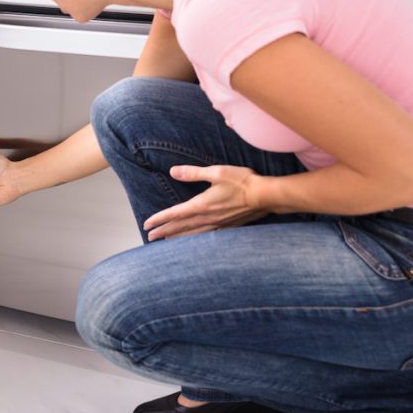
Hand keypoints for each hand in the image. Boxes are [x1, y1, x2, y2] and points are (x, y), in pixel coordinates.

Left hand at [142, 165, 267, 240]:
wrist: (265, 196)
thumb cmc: (242, 182)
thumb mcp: (216, 172)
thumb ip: (193, 173)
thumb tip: (173, 171)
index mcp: (201, 205)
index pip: (174, 214)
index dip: (159, 219)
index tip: (146, 224)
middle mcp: (207, 218)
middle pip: (180, 227)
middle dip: (163, 231)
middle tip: (150, 236)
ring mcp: (217, 224)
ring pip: (192, 234)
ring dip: (177, 237)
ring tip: (165, 240)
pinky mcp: (227, 226)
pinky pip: (205, 236)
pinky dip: (194, 238)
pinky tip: (193, 240)